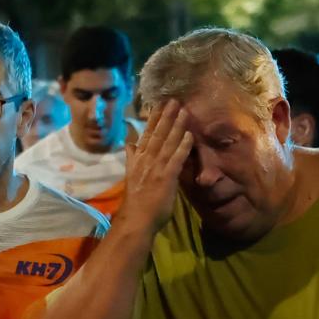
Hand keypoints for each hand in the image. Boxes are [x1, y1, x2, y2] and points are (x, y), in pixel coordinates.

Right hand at [117, 100, 192, 233]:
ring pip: (167, 142)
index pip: (146, 135)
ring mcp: (156, 167)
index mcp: (137, 159)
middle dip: (166, 116)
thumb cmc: (136, 200)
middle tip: (174, 100)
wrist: (136, 219)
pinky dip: (183, 146)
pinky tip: (189, 134)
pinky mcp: (167, 177)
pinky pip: (176, 158)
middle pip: (157, 134)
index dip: (153, 119)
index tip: (158, 104)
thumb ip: (132, 158)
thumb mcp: (131, 175)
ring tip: (183, 110)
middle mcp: (146, 160)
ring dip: (176, 126)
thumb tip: (129, 144)